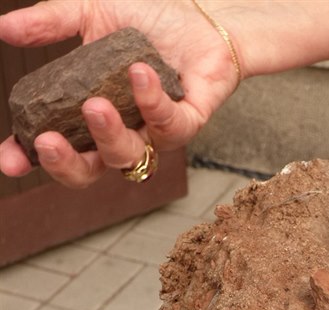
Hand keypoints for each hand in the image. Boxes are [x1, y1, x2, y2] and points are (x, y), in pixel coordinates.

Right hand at [0, 1, 240, 187]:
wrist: (203, 15)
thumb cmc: (150, 20)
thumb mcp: (93, 14)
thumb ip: (51, 23)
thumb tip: (4, 29)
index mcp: (91, 113)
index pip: (58, 146)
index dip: (31, 159)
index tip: (9, 159)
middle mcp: (122, 130)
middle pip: (91, 169)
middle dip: (67, 164)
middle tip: (48, 141)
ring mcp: (154, 130)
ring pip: (129, 156)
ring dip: (108, 135)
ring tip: (95, 105)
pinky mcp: (189, 122)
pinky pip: (170, 126)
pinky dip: (152, 102)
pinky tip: (139, 73)